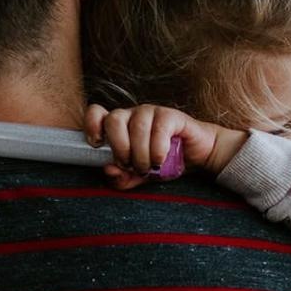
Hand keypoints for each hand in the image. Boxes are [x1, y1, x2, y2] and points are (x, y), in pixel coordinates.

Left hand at [83, 104, 246, 189]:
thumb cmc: (164, 163)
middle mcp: (132, 115)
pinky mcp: (170, 115)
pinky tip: (160, 159)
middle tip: (130, 164)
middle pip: (114, 119)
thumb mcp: (139, 176)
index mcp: (119, 126)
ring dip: (141, 153)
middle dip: (120, 147)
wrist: (198, 157)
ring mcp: (151, 112)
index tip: (98, 144)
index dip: (92, 125)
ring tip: (148, 166)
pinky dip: (157, 149)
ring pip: (136, 126)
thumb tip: (108, 169)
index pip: (97, 113)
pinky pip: (158, 128)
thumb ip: (122, 177)